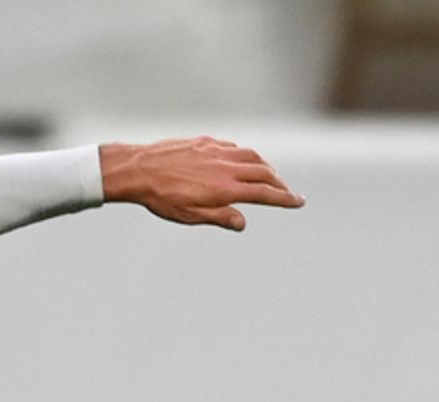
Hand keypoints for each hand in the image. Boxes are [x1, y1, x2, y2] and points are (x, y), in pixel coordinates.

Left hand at [100, 137, 301, 230]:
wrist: (140, 169)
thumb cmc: (161, 197)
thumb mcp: (190, 215)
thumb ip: (219, 217)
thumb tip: (241, 223)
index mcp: (226, 188)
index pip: (264, 193)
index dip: (284, 198)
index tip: (298, 202)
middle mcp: (227, 167)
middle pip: (264, 173)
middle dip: (279, 183)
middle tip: (286, 192)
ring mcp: (218, 151)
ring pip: (251, 156)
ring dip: (265, 167)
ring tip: (269, 176)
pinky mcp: (206, 142)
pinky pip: (234, 147)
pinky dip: (245, 155)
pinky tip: (242, 161)